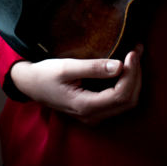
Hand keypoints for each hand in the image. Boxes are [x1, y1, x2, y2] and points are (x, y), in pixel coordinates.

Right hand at [10, 46, 142, 124]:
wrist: (30, 84)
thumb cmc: (46, 74)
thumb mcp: (67, 67)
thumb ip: (93, 68)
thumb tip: (119, 66)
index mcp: (86, 106)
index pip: (121, 94)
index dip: (132, 73)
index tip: (132, 52)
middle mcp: (93, 115)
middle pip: (128, 100)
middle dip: (136, 74)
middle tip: (136, 49)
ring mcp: (94, 115)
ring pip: (126, 102)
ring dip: (134, 78)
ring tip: (134, 55)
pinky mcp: (94, 109)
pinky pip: (119, 100)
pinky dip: (127, 83)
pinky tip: (127, 66)